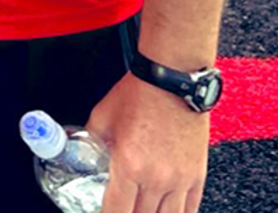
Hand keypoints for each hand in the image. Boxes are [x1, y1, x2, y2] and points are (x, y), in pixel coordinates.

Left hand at [85, 72, 208, 212]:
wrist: (172, 79)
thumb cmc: (140, 94)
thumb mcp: (102, 117)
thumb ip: (91, 141)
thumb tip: (80, 152)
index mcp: (129, 166)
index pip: (115, 212)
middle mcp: (156, 179)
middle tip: (122, 208)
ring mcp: (180, 180)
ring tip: (143, 209)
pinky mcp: (197, 174)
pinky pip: (190, 208)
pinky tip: (168, 211)